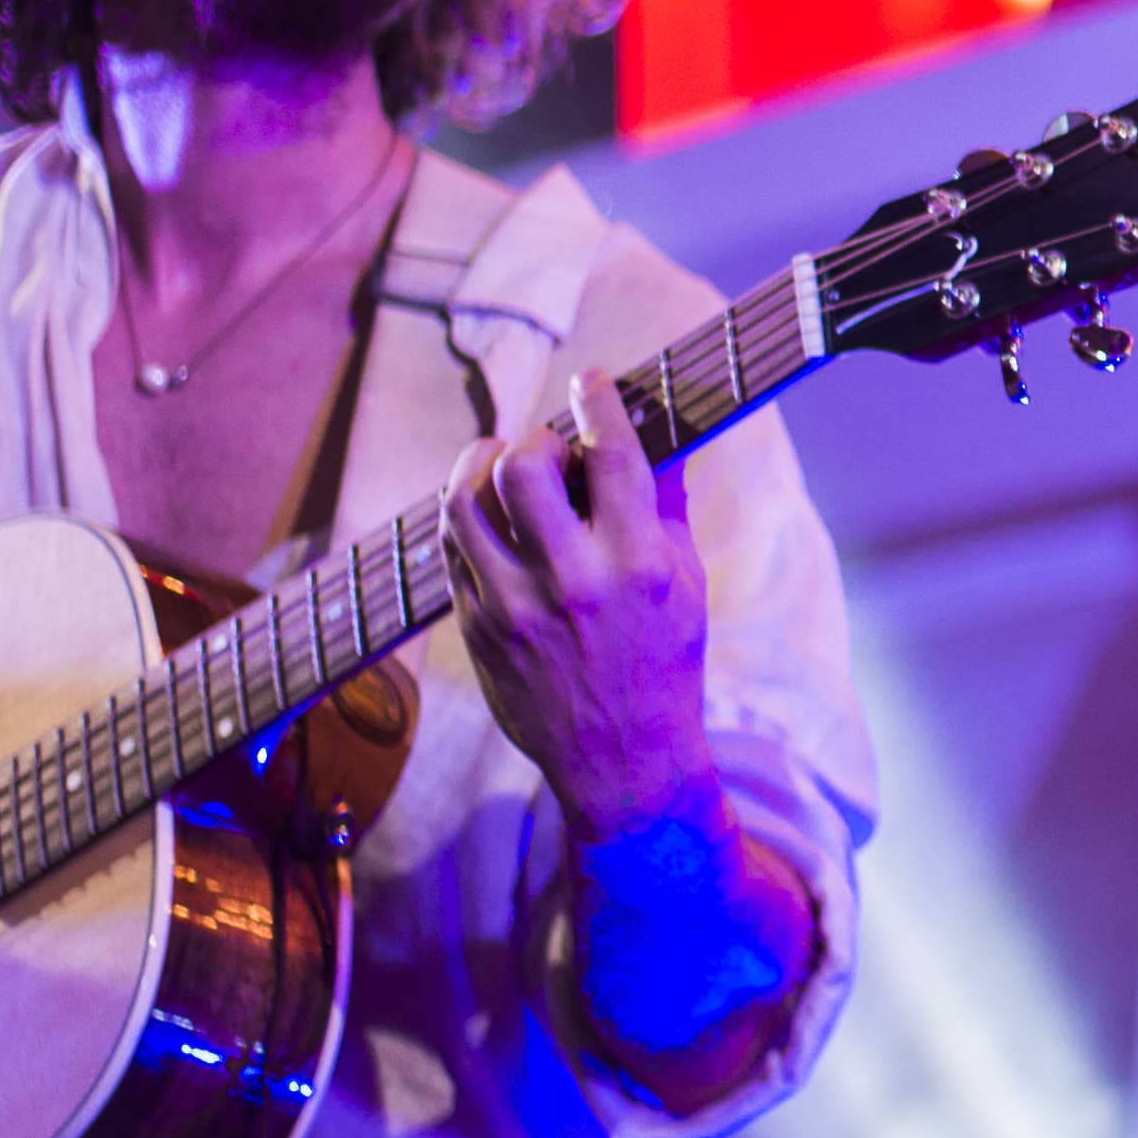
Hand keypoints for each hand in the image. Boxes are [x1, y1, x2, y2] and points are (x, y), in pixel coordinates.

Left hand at [444, 369, 716, 840]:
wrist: (620, 757)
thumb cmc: (663, 659)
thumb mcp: (685, 581)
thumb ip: (664, 504)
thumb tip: (654, 429)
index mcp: (639, 566)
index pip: (611, 455)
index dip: (597, 401)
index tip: (591, 380)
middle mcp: (572, 584)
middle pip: (522, 468)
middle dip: (533, 440)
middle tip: (546, 449)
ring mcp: (514, 608)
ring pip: (465, 501)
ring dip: (481, 465)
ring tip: (503, 466)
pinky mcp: (476, 627)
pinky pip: (452, 546)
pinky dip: (469, 514)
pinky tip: (491, 514)